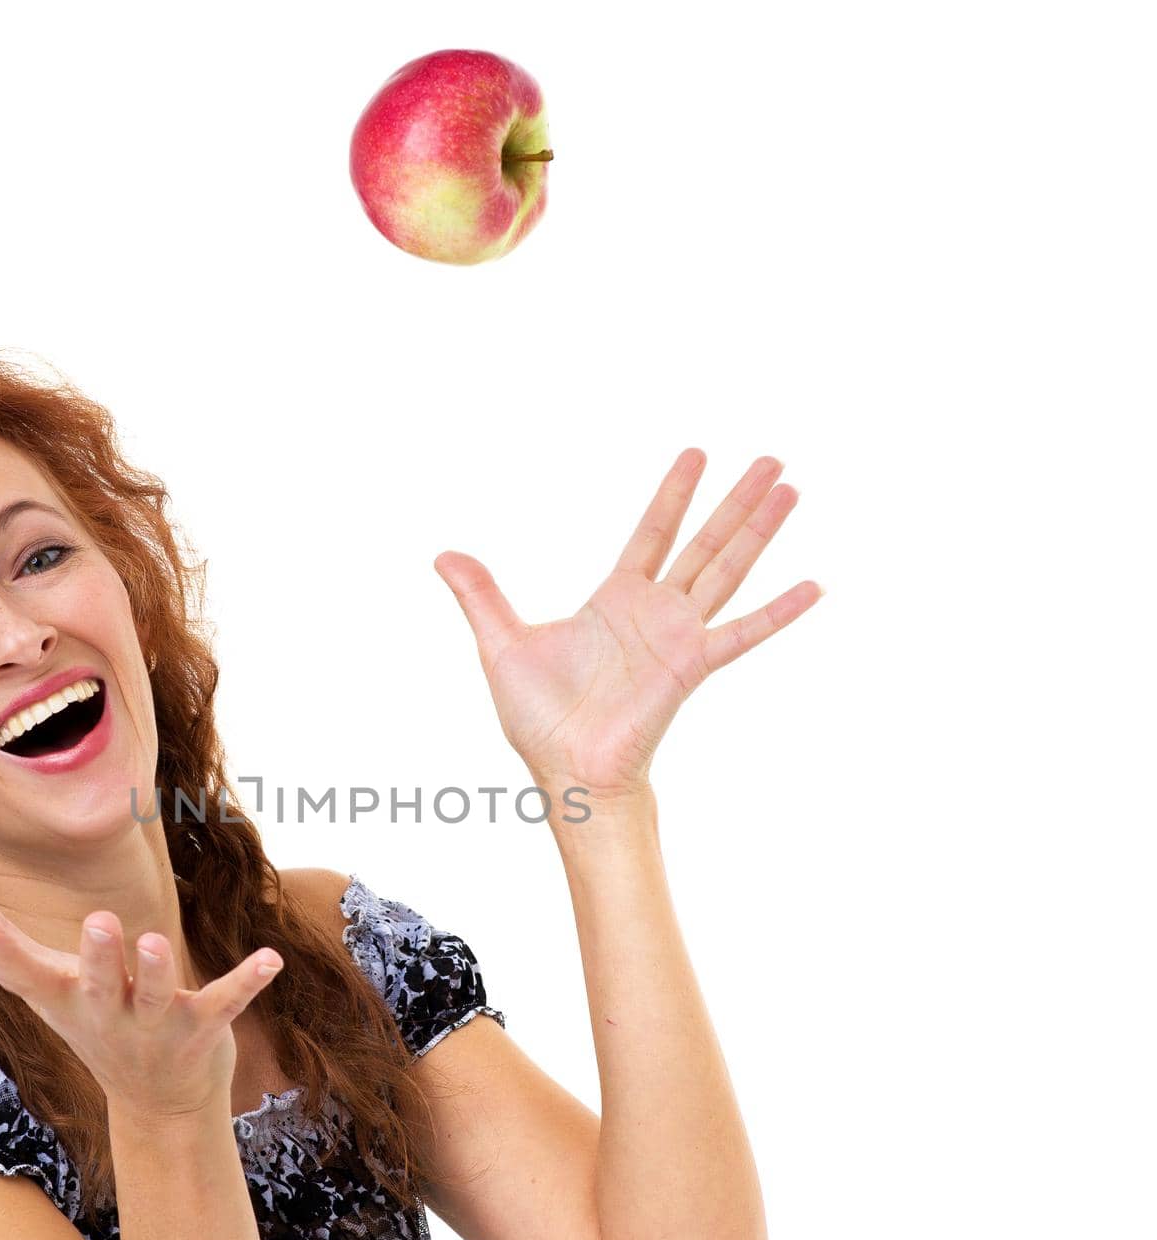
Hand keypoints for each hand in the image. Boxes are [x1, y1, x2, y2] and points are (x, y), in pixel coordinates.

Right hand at [0, 884, 283, 1126]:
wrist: (160, 1104)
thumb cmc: (94, 1022)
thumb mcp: (43, 986)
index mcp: (66, 998)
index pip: (21, 971)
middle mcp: (107, 1014)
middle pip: (97, 984)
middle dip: (97, 957)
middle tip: (96, 921)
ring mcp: (155, 1025)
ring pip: (155, 995)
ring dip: (156, 970)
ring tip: (155, 941)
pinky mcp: (202, 1028)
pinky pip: (224, 1002)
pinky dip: (246, 981)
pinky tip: (271, 959)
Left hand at [434, 450, 822, 799]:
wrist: (566, 769)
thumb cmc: (539, 719)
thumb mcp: (501, 644)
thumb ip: (481, 596)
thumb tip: (443, 555)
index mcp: (615, 600)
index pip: (651, 533)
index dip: (674, 495)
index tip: (697, 454)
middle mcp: (655, 612)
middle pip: (704, 542)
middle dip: (736, 501)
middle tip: (771, 459)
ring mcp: (679, 637)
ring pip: (727, 570)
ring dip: (759, 531)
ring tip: (790, 488)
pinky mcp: (691, 666)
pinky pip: (742, 634)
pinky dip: (778, 613)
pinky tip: (813, 587)